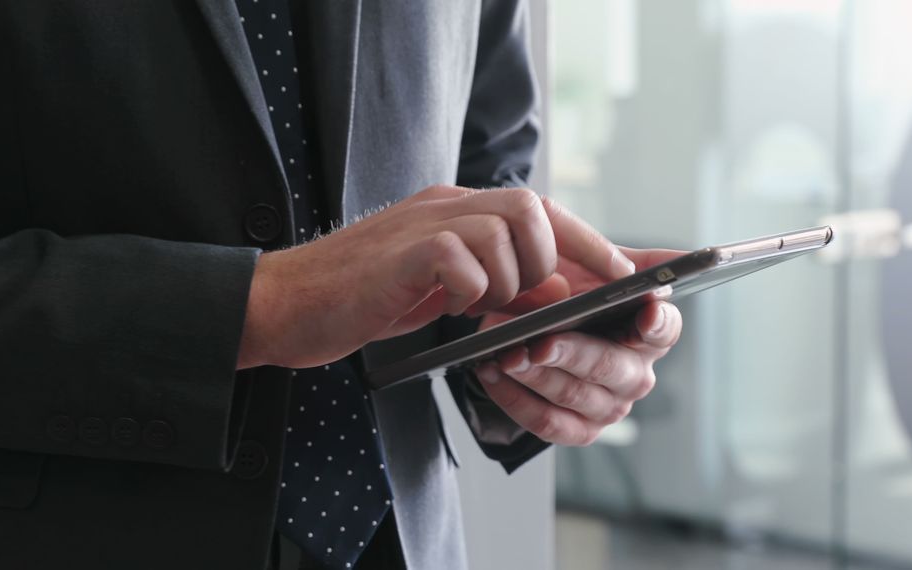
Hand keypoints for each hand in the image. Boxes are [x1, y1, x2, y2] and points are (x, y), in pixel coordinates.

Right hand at [236, 185, 634, 368]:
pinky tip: (446, 305)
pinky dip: (470, 288)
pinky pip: (463, 257)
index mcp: (457, 212)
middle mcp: (446, 206)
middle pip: (531, 206)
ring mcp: (423, 223)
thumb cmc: (366, 299)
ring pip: (506, 226)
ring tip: (478, 306)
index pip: (539, 209)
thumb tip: (554, 298)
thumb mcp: (443, 290)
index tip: (624, 272)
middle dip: (555, 257)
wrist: (287, 305)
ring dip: (508, 279)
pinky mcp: (403, 252)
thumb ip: (493, 284)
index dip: (587, 240)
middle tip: (541, 298)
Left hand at [474, 249, 685, 445]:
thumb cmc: (569, 292)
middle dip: (570, 354)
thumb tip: (677, 258)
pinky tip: (493, 373)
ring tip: (503, 354)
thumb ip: (631, 260)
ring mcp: (609, 407)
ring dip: (533, 376)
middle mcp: (636, 374)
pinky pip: (548, 423)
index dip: (656, 322)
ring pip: (573, 396)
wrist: (529, 323)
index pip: (665, 328)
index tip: (646, 311)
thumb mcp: (596, 265)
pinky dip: (516, 400)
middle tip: (537, 342)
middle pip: (608, 367)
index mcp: (650, 332)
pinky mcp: (579, 430)